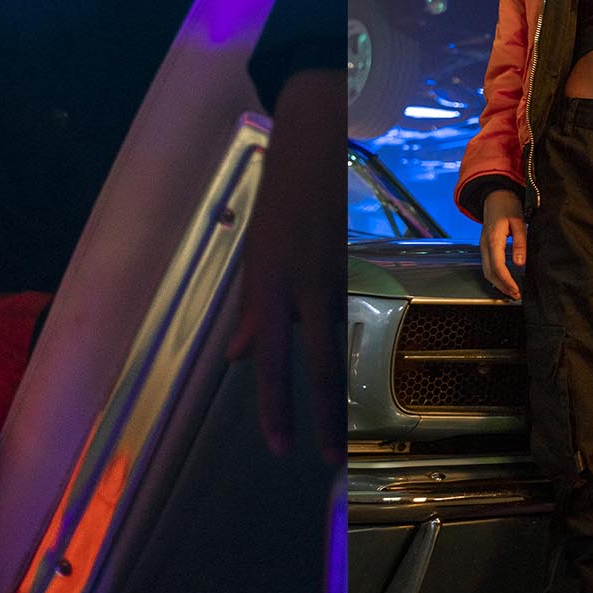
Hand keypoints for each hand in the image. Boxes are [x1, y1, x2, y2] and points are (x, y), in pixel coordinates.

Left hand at [228, 69, 341, 460]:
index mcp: (269, 282)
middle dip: (317, 416)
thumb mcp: (253, 252)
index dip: (275, 406)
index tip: (280, 446)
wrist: (315, 133)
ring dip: (332, 395)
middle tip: (321, 460)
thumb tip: (236, 355)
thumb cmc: (278, 193)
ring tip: (335, 437)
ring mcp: (333, 273)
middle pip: (314, 365)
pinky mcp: (355, 262)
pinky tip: (343, 381)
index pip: (272, 360)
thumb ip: (251, 309)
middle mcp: (300, 283)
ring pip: (334, 347)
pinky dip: (343, 353)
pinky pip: (346, 318)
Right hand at [480, 189, 525, 300]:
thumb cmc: (507, 205)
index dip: (507, 281)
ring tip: (512, 291)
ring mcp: (483, 246)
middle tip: (516, 296)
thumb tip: (520, 263)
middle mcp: (485, 246)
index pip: (498, 267)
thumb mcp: (518, 221)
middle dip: (502, 287)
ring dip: (498, 283)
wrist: (494, 194)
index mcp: (493, 240)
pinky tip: (505, 280)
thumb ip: (519, 243)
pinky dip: (495, 276)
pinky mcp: (485, 246)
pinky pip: (488, 266)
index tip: (517, 290)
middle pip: (489, 273)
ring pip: (487, 271)